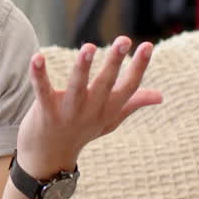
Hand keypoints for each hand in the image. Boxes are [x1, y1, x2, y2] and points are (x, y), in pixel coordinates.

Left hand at [17, 36, 162, 176]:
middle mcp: (91, 111)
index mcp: (108, 109)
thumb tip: (160, 96)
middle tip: (124, 40)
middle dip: (114, 62)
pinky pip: (43, 92)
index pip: (128, 87)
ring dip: (82, 68)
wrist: (48, 159)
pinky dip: (39, 76)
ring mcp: (68, 114)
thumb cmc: (81, 132)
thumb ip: (132, 104)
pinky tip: (37, 57)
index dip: (139, 67)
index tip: (147, 45)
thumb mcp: (110, 120)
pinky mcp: (45, 114)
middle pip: (105, 84)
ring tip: (88, 48)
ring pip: (77, 88)